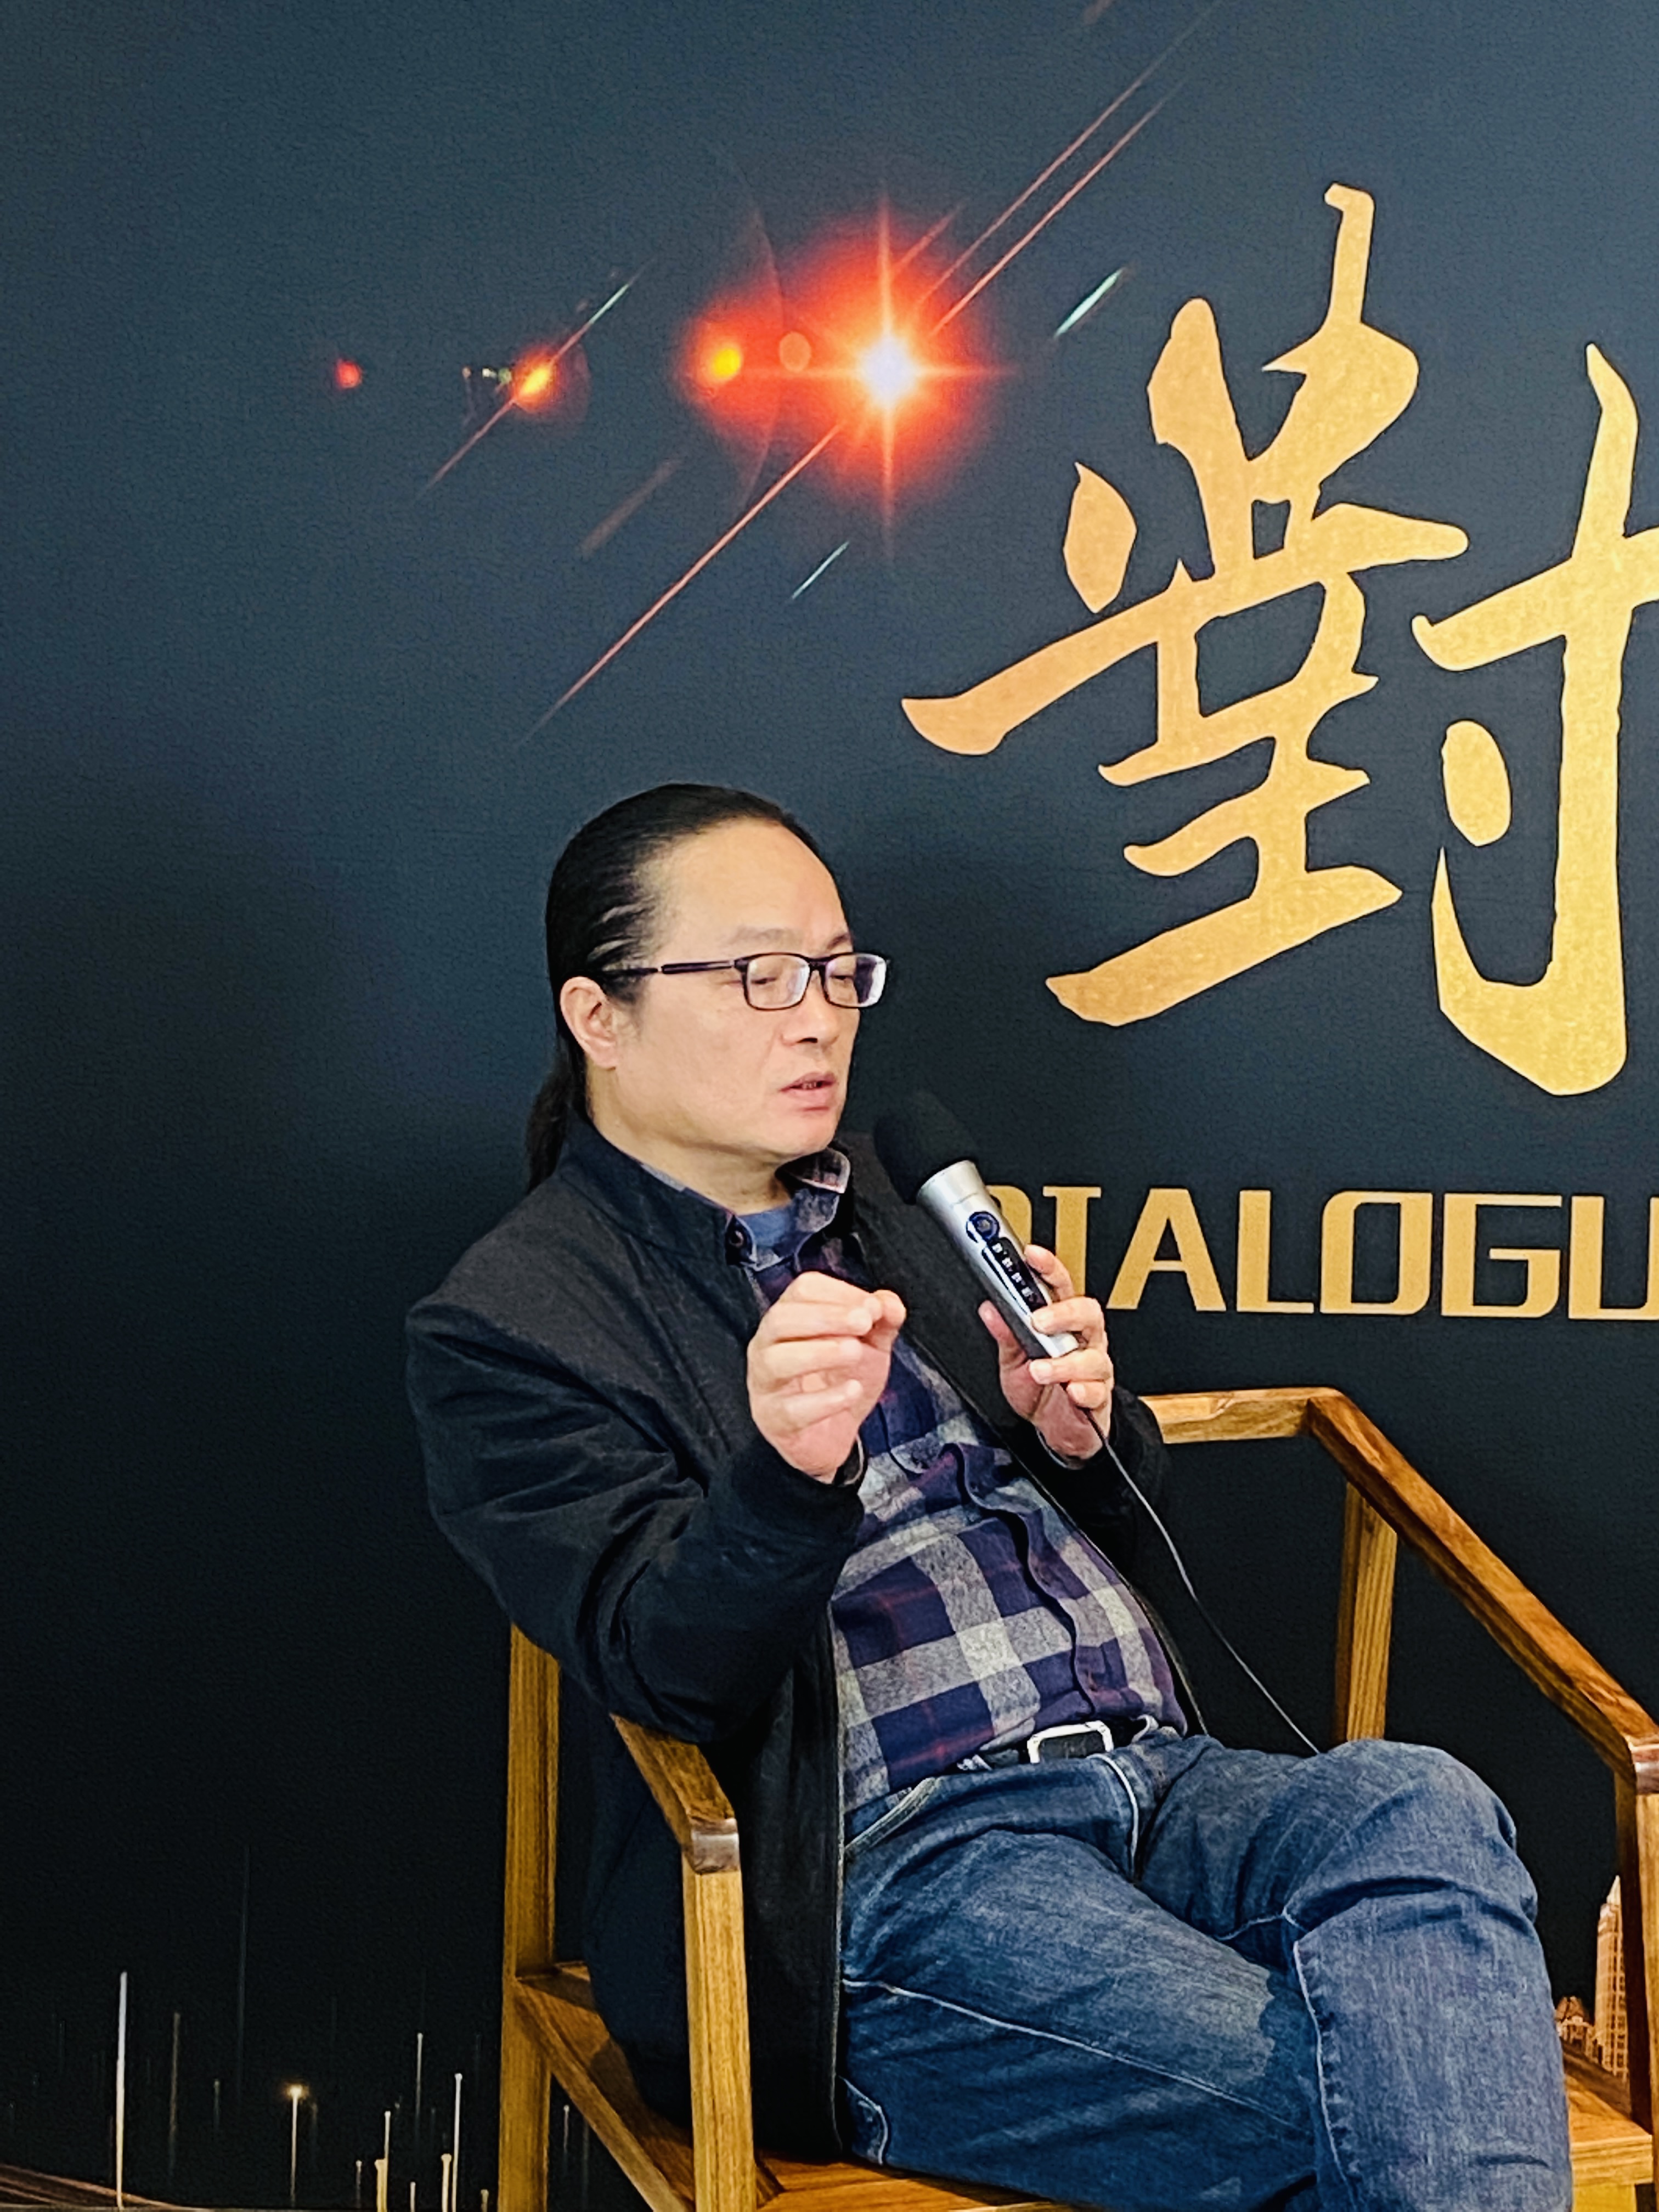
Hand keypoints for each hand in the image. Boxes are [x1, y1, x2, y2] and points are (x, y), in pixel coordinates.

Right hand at [748, 1270, 905, 1480]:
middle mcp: (768, 1345)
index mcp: (790, 1318)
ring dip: (820, 1352)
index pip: (803, 1290)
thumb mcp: (869, 1345)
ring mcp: (765, 1383)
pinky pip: (791, 1409)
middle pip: (782, 1319)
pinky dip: (825, 1399)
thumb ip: (883, 1321)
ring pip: (776, 1360)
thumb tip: (889, 1303)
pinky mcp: (773, 1419)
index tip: (872, 1308)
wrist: (832, 1435)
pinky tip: (852, 1390)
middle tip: (864, 1322)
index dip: (839, 1293)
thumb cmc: (840, 1380)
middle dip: (826, 1316)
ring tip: (855, 1352)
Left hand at [979, 1245, 1113, 1461]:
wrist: (1056, 1429)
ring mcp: (1094, 1367)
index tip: (1032, 1255)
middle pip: (1087, 1312)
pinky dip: (1084, 1390)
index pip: (1059, 1286)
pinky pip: (1098, 1390)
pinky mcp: (1099, 1397)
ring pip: (1093, 1355)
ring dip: (1064, 1362)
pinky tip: (1072, 1392)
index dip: (1048, 1268)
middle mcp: (1083, 1340)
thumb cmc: (1039, 1388)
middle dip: (1063, 1313)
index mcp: (1062, 1323)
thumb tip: (989, 1308)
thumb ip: (1005, 1334)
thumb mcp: (1013, 1361)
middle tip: (1039, 1321)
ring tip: (1040, 1370)